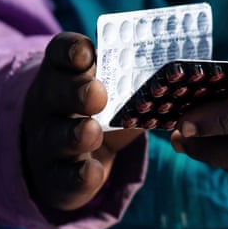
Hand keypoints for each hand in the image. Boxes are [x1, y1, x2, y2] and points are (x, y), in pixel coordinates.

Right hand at [22, 32, 143, 210]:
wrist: (72, 157)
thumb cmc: (103, 112)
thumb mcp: (117, 91)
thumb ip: (136, 80)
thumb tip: (179, 68)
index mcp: (66, 74)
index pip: (62, 54)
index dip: (72, 51)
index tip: (87, 53)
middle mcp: (50, 104)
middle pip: (55, 93)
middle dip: (75, 92)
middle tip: (98, 94)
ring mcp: (49, 141)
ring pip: (56, 137)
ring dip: (75, 134)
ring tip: (93, 132)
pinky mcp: (56, 176)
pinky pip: (63, 177)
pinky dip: (78, 175)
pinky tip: (92, 171)